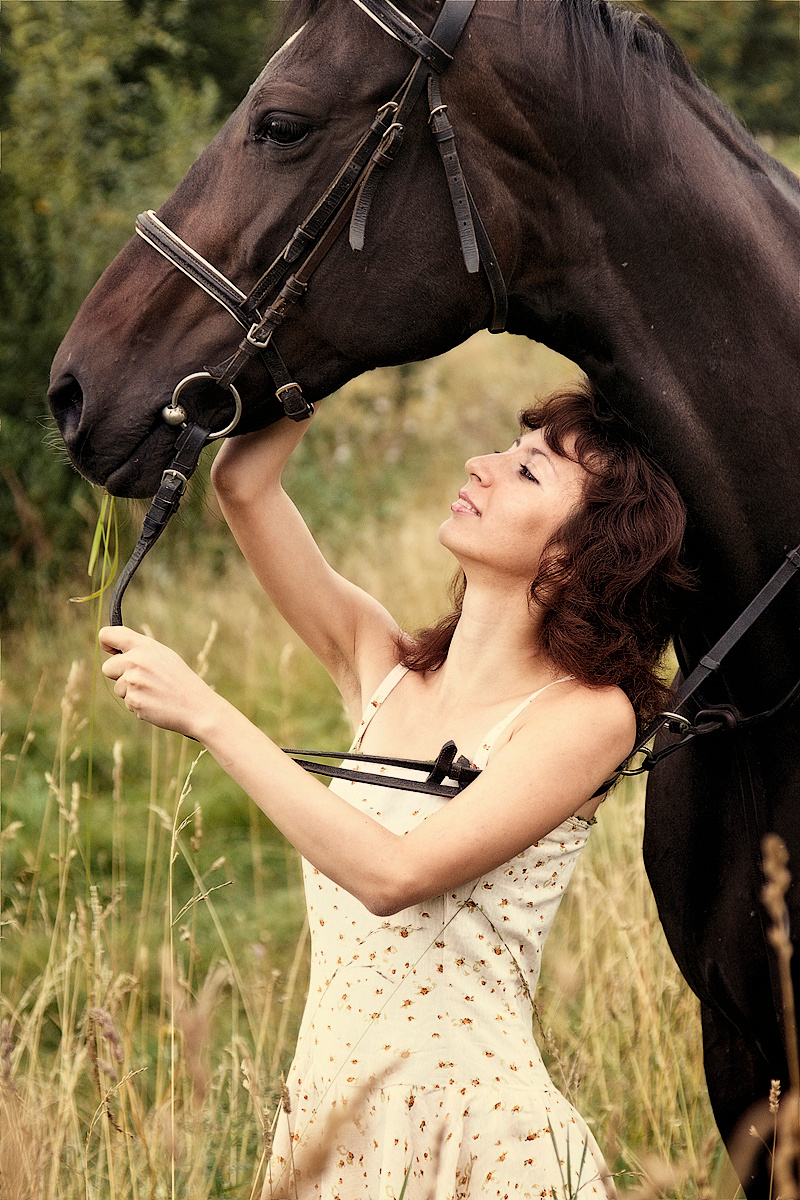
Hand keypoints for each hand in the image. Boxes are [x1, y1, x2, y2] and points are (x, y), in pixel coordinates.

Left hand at [99, 626, 219, 737]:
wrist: (197, 706)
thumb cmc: (180, 680)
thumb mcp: (164, 656)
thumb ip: (140, 651)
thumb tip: (115, 652)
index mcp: (144, 646)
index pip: (108, 635)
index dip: (106, 643)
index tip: (112, 651)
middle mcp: (136, 661)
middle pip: (108, 667)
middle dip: (119, 674)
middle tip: (142, 679)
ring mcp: (133, 681)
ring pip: (118, 687)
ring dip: (131, 692)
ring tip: (154, 692)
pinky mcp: (133, 700)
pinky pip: (127, 702)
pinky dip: (138, 704)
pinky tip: (155, 702)